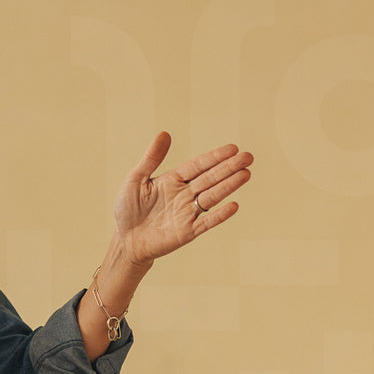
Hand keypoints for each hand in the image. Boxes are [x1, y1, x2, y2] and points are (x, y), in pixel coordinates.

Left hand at [113, 133, 252, 264]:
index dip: (215, 157)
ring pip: (212, 197)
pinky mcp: (187, 232)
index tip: (232, 149)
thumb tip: (164, 133)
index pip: (198, 166)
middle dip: (229, 168)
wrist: (125, 240)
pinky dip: (219, 215)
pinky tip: (233, 205)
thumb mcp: (136, 179)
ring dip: (229, 186)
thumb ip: (151, 158)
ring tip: (246, 174)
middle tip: (248, 157)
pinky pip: (206, 222)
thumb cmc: (128, 208)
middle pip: (210, 178)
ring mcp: (187, 213)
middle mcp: (184, 195)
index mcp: (173, 180)